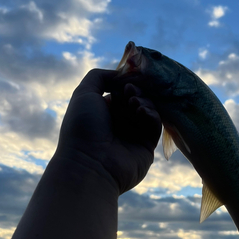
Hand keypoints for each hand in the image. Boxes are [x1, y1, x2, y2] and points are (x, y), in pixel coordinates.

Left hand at [56, 69, 161, 194]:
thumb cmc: (82, 127)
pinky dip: (151, 115)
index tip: (128, 80)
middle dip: (136, 91)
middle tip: (130, 93)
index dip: (126, 83)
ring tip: (134, 104)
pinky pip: (155, 125)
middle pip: (137, 98)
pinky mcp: (147, 146)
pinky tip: (141, 112)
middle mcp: (119, 123)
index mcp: (104, 112)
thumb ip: (99, 76)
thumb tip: (121, 74)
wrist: (89, 164)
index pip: (122, 91)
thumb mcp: (83, 93)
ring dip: (144, 101)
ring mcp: (133, 135)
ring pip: (148, 109)